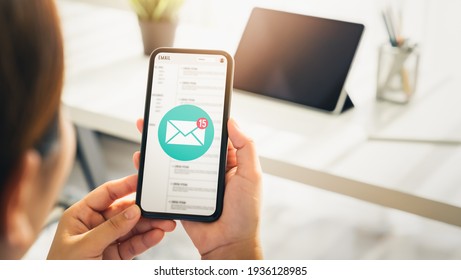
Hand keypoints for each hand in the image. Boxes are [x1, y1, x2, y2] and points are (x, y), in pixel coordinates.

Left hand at [47, 175, 175, 258]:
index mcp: (80, 215)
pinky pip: (134, 244)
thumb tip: (133, 211)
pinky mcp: (116, 255)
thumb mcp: (84, 246)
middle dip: (144, 210)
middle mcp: (94, 225)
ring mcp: (107, 240)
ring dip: (150, 225)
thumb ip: (111, 228)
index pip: (106, 194)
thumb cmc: (62, 269)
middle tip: (161, 208)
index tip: (142, 180)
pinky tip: (157, 235)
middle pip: (124, 211)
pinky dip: (147, 240)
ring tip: (165, 224)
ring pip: (133, 228)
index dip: (124, 185)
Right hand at [133, 118, 262, 258]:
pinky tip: (143, 160)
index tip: (189, 103)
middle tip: (160, 113)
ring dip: (160, 144)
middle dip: (174, 127)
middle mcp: (209, 167)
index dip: (202, 117)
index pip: (213, 133)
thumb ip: (246, 148)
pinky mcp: (180, 193)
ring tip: (147, 130)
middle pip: (189, 141)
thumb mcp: (251, 176)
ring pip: (174, 157)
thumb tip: (233, 121)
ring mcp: (193, 179)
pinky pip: (164, 178)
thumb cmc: (245, 213)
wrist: (227, 244)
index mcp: (228, 159)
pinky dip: (153, 169)